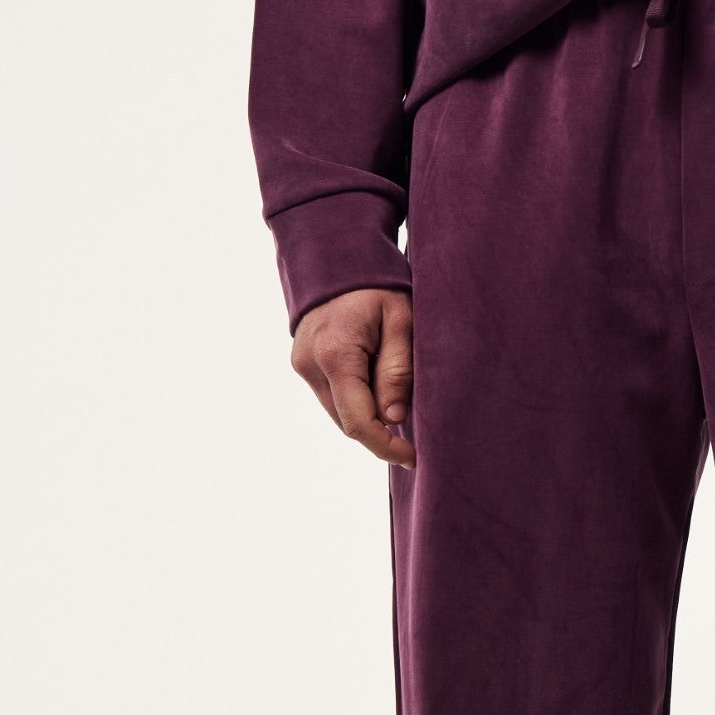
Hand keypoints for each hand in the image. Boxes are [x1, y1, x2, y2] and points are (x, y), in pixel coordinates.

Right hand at [291, 287, 414, 467]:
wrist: (338, 257)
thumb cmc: (378, 284)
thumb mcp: (402, 321)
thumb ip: (397, 371)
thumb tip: (393, 419)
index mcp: (335, 355)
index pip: (358, 421)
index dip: (385, 446)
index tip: (412, 457)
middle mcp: (309, 365)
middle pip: (347, 422)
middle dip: (380, 433)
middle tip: (413, 436)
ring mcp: (301, 365)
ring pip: (338, 413)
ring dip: (368, 416)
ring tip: (397, 399)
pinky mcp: (302, 364)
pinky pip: (332, 397)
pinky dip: (356, 401)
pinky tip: (377, 386)